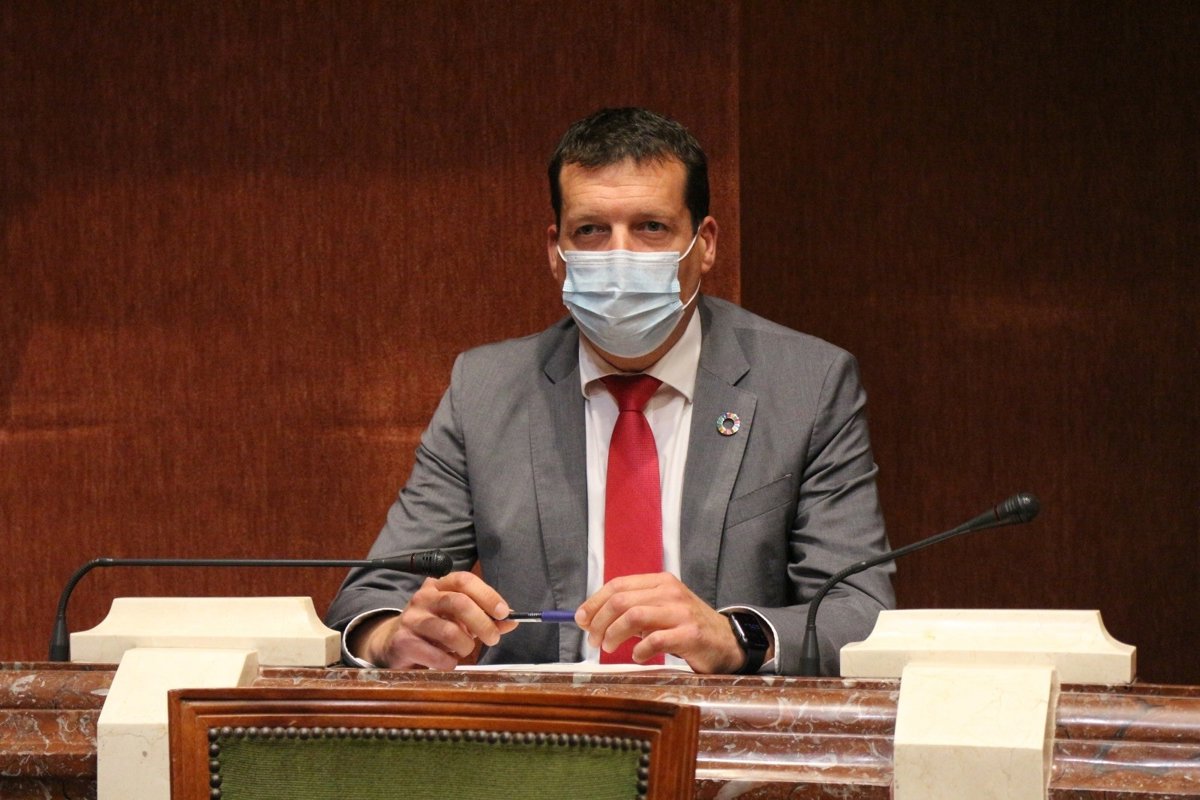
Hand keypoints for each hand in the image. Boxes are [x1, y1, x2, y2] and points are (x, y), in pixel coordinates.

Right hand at [352, 571, 517, 669]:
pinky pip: (436, 655)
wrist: (395, 644)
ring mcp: (412, 619)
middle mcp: (424, 598)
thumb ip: (486, 618)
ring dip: (466, 646)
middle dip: (482, 623)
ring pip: (448, 631)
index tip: (504, 612)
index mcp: (440, 585)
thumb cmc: (435, 629)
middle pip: (458, 603)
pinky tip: (448, 661)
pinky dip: (449, 662)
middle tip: (493, 639)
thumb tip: (513, 620)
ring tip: (466, 650)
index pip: (464, 580)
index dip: (487, 595)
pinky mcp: (403, 642)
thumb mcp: (460, 619)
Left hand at [574, 572, 744, 673]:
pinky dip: (640, 649)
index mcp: (659, 582)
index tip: (580, 619)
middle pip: (621, 600)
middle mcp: (670, 592)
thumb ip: (631, 611)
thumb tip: (591, 619)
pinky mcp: (690, 633)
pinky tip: (638, 655)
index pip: (617, 585)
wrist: (727, 641)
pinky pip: (656, 639)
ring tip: (609, 647)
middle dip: (599, 621)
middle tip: (593, 640)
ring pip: (634, 616)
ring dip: (614, 633)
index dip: (594, 602)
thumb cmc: (687, 627)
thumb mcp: (660, 611)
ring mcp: (681, 611)